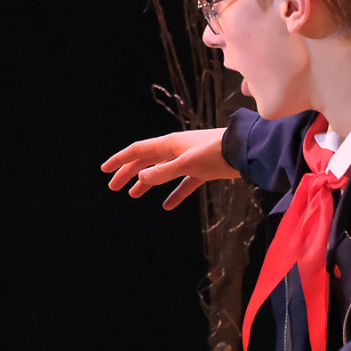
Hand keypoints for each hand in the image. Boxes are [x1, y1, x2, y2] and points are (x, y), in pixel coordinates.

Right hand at [101, 128, 238, 209]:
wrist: (245, 152)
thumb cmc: (216, 153)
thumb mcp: (188, 164)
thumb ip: (164, 172)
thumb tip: (140, 178)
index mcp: (169, 144)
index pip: (137, 151)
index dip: (120, 160)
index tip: (105, 170)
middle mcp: (176, 149)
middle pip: (146, 161)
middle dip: (128, 173)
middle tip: (114, 187)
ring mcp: (188, 160)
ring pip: (161, 172)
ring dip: (146, 182)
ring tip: (133, 194)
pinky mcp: (201, 170)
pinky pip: (183, 183)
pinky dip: (174, 193)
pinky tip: (167, 206)